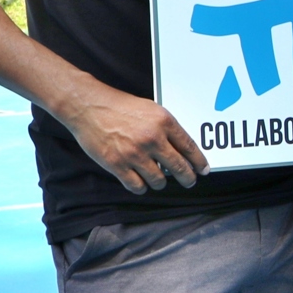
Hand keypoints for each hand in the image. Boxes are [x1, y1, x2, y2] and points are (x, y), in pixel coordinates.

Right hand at [58, 83, 209, 192]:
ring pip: (159, 181)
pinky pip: (137, 186)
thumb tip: (183, 149)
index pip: (190, 148)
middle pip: (179, 168)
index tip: (203, 170)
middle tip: (188, 181)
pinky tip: (140, 182)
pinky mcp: (117, 164)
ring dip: (160, 182)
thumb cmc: (120, 106)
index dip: (199, 162)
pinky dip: (140, 187)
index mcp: (164, 122)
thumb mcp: (152, 110)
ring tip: (157, 177)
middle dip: (187, 178)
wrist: (88, 106)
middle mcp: (152, 138)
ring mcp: (134, 153)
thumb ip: (168, 129)